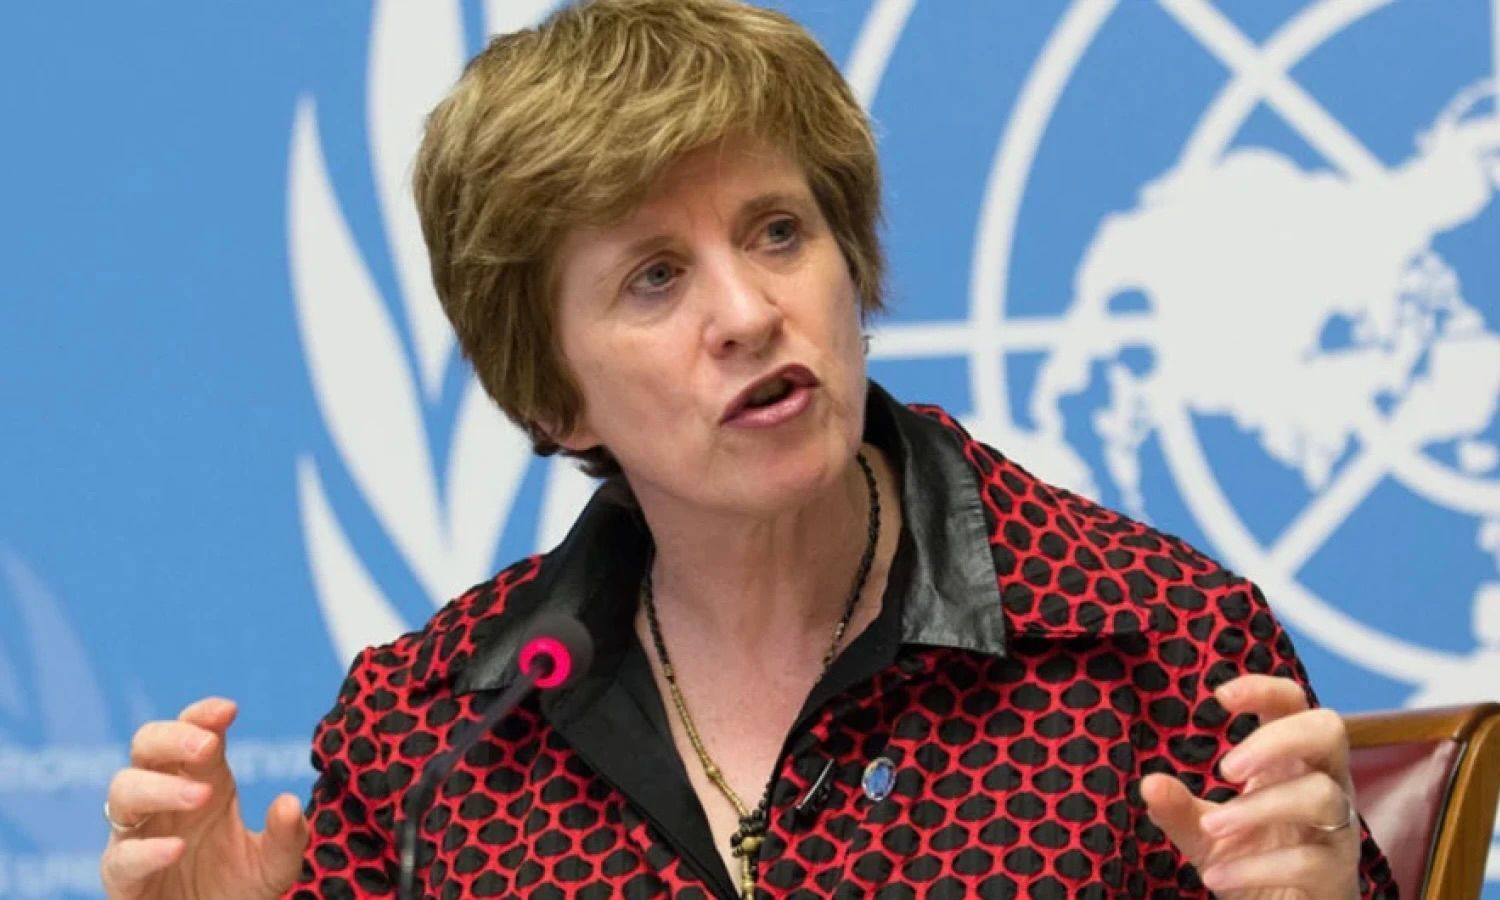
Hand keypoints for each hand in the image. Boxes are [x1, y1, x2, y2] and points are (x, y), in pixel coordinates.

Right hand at [100, 698, 308, 899]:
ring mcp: (138, 835)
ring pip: (123, 790)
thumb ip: (286, 837)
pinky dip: (146, 850)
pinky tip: (176, 848)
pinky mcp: (123, 877)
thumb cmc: (238, 888)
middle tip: (207, 746)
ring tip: (201, 796)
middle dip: (172, 736)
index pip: (193, 731)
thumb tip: (288, 803)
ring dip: (160, 787)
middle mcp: (166, 799)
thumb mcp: (275, 865)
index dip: (203, 715)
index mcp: (205, 780)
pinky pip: (121, 857)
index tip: (229, 710)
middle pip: (146, 745)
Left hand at [1140, 674, 1360, 898]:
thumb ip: (1178, 808)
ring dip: (1256, 809)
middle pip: (1328, 730)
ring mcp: (1338, 830)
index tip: (1219, 695)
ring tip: (1211, 827)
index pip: (1293, 705)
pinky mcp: (1337, 876)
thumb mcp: (1204, 833)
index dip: (1264, 689)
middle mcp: (1324, 786)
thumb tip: (1150, 783)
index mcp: (1292, 763)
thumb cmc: (1251, 863)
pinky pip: (1309, 860)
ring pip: (1319, 796)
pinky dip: (1256, 866)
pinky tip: (1216, 876)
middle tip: (1225, 768)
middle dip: (1277, 739)